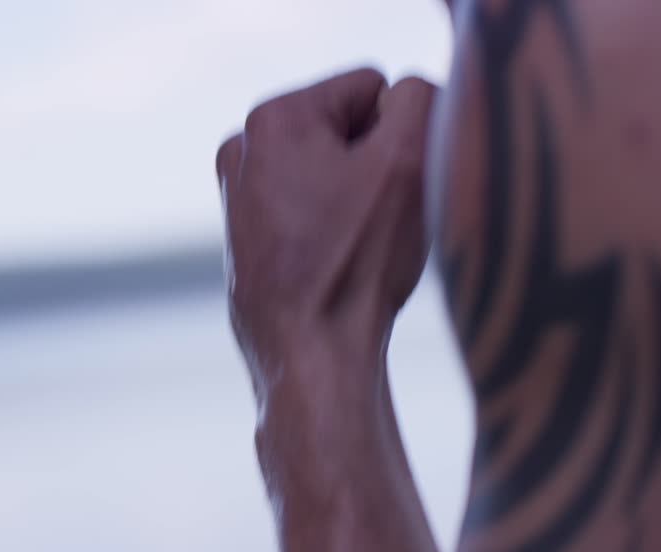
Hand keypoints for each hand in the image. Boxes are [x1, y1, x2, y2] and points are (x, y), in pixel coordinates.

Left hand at [216, 68, 435, 404]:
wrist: (309, 355)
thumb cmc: (356, 264)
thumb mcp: (410, 158)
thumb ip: (420, 97)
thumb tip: (408, 97)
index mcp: (272, 117)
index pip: (375, 86)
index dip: (400, 135)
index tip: (387, 188)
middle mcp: (243, 147)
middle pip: (350, 127)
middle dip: (374, 164)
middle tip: (373, 222)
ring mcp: (240, 193)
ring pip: (335, 170)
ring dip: (359, 198)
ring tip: (354, 245)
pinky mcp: (247, 233)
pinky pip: (315, 208)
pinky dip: (335, 228)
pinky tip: (337, 263)